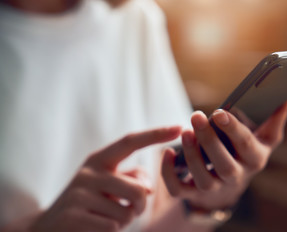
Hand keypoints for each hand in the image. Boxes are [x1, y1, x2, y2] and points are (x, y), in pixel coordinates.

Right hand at [28, 126, 180, 231]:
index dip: (155, 134)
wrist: (48, 225)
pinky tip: (94, 226)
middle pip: (138, 190)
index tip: (179, 126)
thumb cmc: (89, 201)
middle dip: (141, 206)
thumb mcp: (109, 183)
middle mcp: (89, 172)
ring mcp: (80, 193)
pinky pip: (113, 227)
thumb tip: (148, 188)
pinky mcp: (74, 215)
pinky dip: (111, 230)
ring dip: (124, 220)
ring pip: (127, 213)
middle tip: (129, 210)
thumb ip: (132, 178)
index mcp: (99, 159)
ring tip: (106, 216)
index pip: (130, 141)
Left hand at [161, 96, 286, 209]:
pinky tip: (167, 152)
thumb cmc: (246, 153)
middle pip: (224, 165)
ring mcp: (214, 188)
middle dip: (209, 141)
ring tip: (185, 131)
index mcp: (254, 160)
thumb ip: (275, 118)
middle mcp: (236, 177)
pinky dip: (169, 174)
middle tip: (196, 116)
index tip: (220, 112)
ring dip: (192, 155)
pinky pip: (179, 189)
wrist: (230, 183)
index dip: (233, 129)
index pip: (246, 145)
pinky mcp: (193, 193)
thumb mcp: (265, 138)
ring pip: (203, 179)